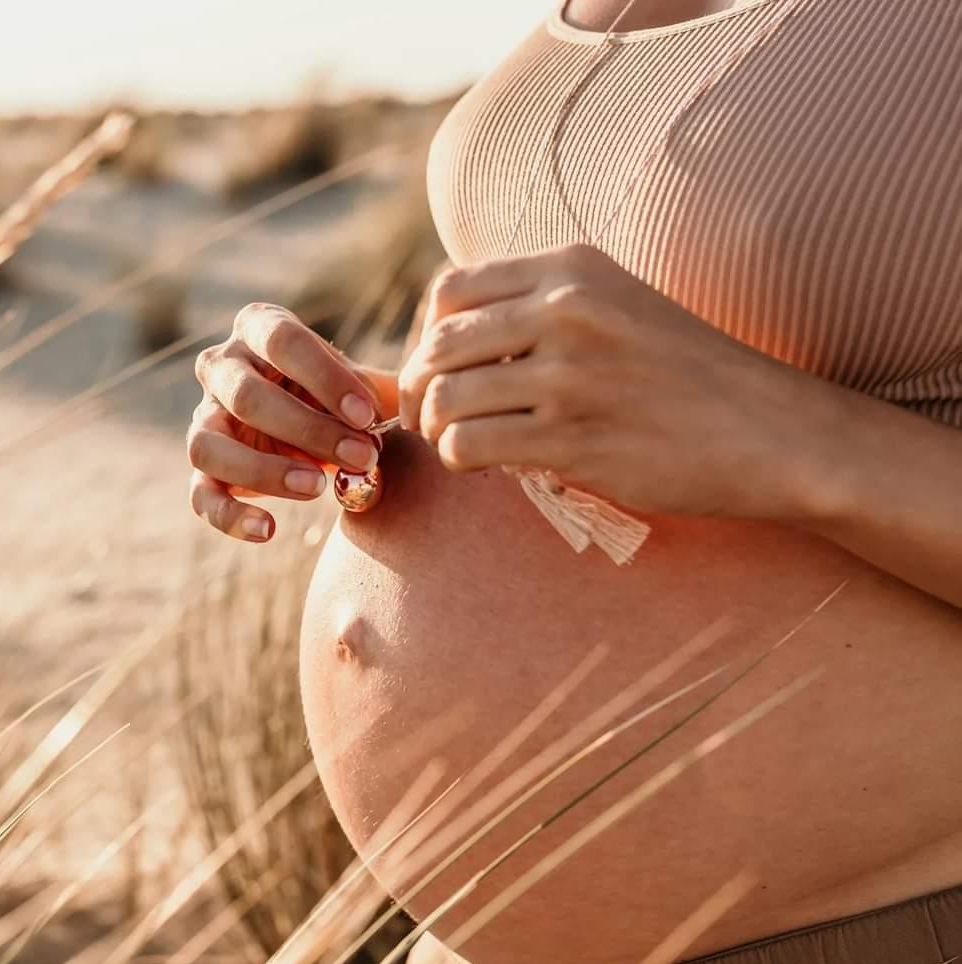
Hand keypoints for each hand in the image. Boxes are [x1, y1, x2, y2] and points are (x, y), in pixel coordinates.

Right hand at [187, 304, 382, 541]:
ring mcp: (205, 419)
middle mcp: (221, 367)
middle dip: (310, 430)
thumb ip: (375, 393)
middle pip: (247, 396)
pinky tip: (269, 529)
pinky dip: (231, 516)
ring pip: (209, 445)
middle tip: (362, 456)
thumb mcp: (361, 383)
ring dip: (265, 471)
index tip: (367, 415)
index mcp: (259, 327)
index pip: (282, 341)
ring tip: (318, 487)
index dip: (326, 378)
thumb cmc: (342, 397)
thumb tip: (394, 414)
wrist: (320, 428)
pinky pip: (201, 494)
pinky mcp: (202, 468)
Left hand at [397, 244, 823, 519]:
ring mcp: (568, 374)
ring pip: (445, 398)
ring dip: (438, 430)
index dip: (428, 336)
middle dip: (420, 388)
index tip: (442, 370)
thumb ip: (547, 309)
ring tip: (460, 444)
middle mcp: (564, 309)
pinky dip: (460, 460)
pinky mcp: (572, 438)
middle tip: (433, 417)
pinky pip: (469, 445)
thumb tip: (456, 342)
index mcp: (572, 269)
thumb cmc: (693, 377)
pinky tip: (486, 466)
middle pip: (438, 345)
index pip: (451, 290)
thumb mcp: (622, 308)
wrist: (771, 432)